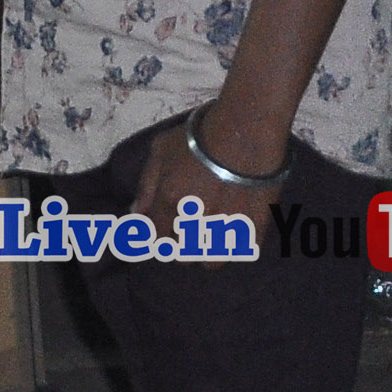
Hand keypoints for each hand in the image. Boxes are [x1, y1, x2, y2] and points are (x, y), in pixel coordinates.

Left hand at [142, 108, 285, 241]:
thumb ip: (146, 185)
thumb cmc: (201, 136)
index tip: (164, 232)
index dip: (157, 237)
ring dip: (207, 252)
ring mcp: (225, 228)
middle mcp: (194, 222)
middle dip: (180, 245)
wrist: (246, 129)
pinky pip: (241, 253)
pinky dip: (236, 246)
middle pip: (180, 255)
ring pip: (210, 262)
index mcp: (168, 204)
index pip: (154, 240)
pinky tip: (235, 231)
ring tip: (211, 235)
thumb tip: (136, 213)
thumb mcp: (160, 151)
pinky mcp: (255, 229)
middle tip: (188, 230)